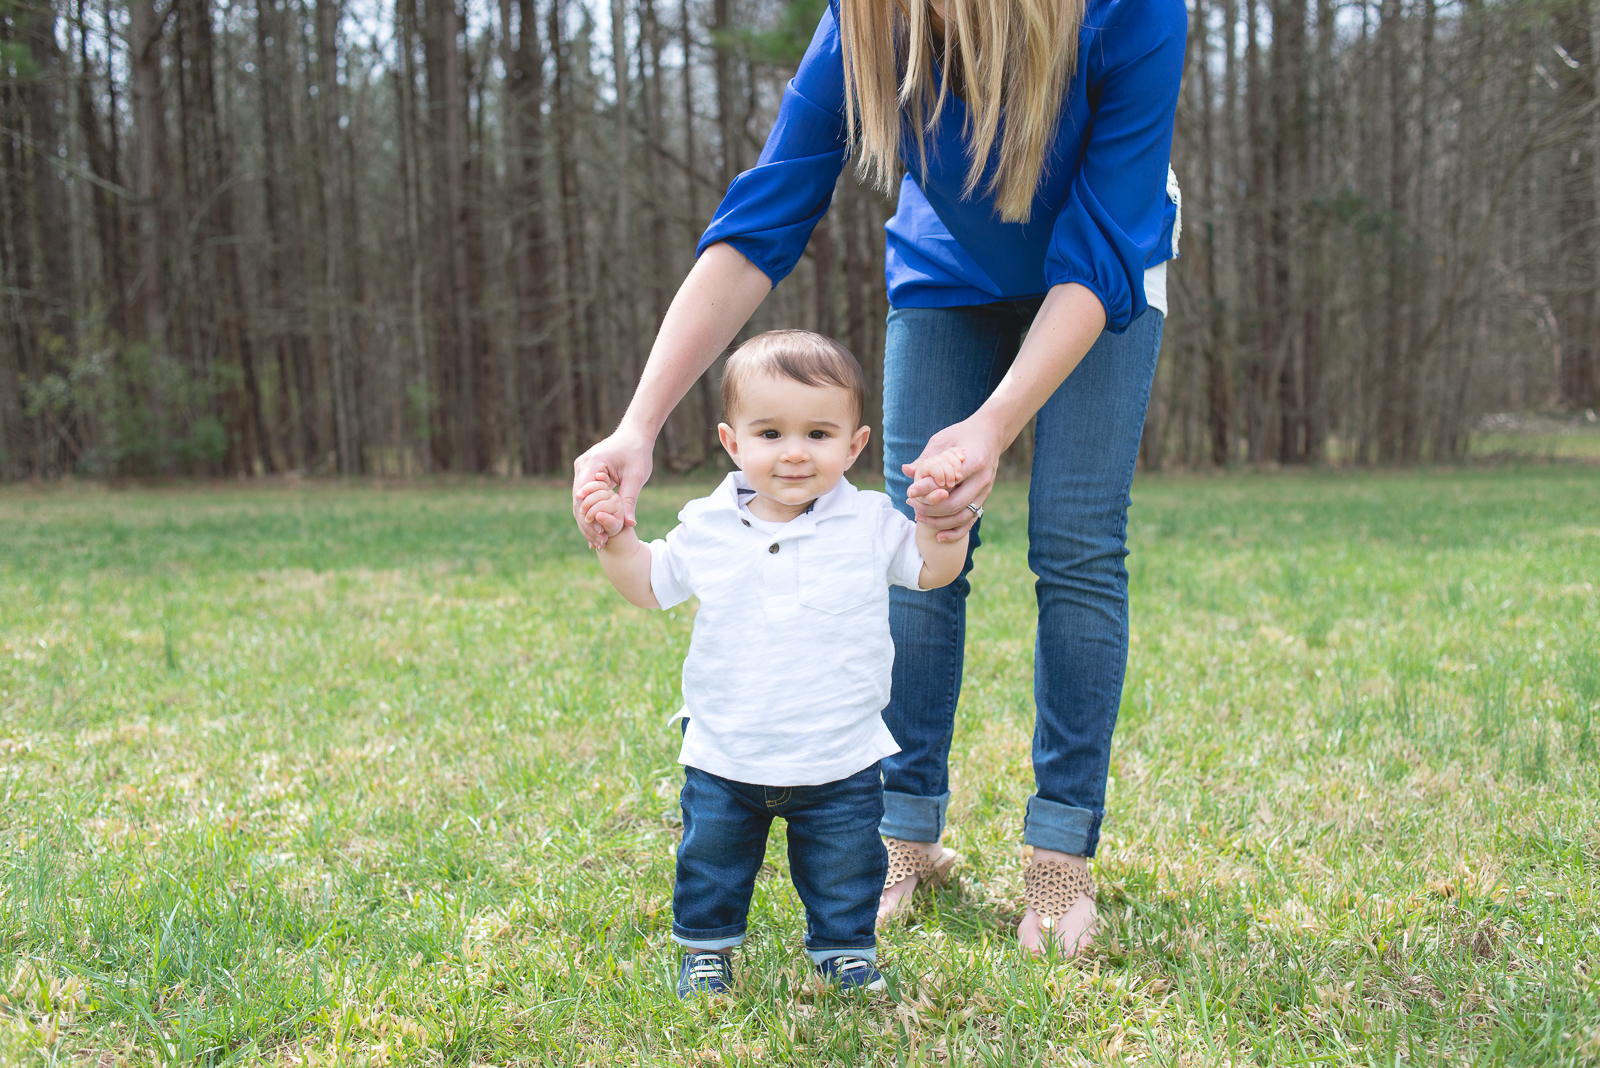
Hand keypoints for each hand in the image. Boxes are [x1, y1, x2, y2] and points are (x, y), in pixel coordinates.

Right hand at [573, 426, 653, 547]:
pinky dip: (590, 512)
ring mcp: (581, 470)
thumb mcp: (636, 476)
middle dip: (587, 524)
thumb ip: (630, 500)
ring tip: (598, 542)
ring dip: (587, 521)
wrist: (635, 435)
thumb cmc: (637, 452)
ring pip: (579, 501)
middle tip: (599, 543)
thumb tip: (628, 524)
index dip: (590, 518)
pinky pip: (584, 496)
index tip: (601, 535)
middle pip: (578, 501)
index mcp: (592, 464)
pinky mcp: (585, 474)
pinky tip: (597, 530)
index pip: (584, 497)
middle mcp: (581, 466)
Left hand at [903, 417, 1001, 541]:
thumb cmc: (962, 435)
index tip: (910, 492)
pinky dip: (955, 533)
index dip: (927, 489)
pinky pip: (971, 522)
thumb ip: (926, 458)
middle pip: (955, 504)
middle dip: (930, 509)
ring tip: (919, 517)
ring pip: (963, 516)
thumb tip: (906, 470)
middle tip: (912, 504)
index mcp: (974, 460)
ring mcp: (986, 491)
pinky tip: (939, 536)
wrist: (990, 434)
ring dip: (939, 522)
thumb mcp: (943, 440)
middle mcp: (983, 479)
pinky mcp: (984, 499)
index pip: (948, 481)